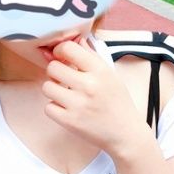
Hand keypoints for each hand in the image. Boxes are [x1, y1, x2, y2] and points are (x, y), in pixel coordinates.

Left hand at [42, 37, 150, 159]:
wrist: (125, 134)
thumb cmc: (117, 102)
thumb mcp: (110, 75)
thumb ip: (91, 56)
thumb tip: (73, 39)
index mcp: (100, 70)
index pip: (68, 48)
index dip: (60, 52)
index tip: (63, 58)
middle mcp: (89, 85)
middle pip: (53, 67)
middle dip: (55, 72)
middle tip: (64, 79)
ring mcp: (78, 104)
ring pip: (47, 87)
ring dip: (53, 90)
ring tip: (65, 95)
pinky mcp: (70, 122)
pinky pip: (48, 108)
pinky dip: (54, 108)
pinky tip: (66, 109)